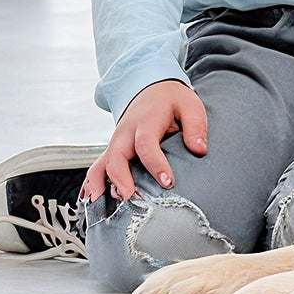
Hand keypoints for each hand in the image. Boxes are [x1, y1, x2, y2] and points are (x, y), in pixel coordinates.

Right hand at [80, 80, 208, 201]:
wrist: (153, 88)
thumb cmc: (172, 100)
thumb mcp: (189, 106)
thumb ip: (195, 127)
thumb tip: (199, 149)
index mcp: (146, 121)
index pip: (146, 144)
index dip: (155, 164)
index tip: (167, 182)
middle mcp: (126, 132)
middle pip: (116, 155)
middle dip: (120, 179)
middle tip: (131, 199)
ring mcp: (117, 141)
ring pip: (102, 163)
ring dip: (101, 184)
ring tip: (106, 205)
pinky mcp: (113, 149)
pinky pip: (98, 166)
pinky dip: (93, 183)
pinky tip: (93, 200)